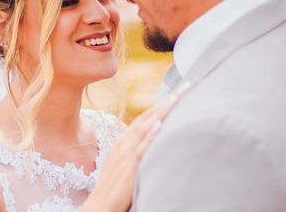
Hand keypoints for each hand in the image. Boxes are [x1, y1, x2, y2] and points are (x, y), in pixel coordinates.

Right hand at [82, 81, 190, 211]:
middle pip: (149, 116)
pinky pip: (141, 148)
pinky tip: (161, 124)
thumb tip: (153, 144)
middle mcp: (125, 142)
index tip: (177, 92)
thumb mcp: (125, 164)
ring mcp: (127, 153)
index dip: (161, 103)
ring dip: (163, 110)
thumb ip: (137, 151)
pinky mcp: (130, 167)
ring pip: (147, 126)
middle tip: (186, 86)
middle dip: (168, 100)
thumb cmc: (113, 188)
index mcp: (124, 140)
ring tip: (178, 96)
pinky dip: (151, 134)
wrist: (99, 206)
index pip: (146, 116)